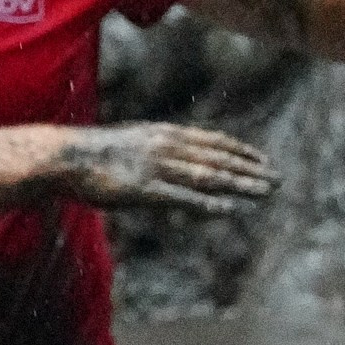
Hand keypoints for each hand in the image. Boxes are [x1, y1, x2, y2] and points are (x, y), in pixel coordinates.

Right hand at [52, 122, 277, 217]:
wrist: (65, 156)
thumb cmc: (96, 154)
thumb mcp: (135, 143)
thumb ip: (160, 149)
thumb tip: (179, 157)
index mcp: (165, 134)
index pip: (213, 141)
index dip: (241, 151)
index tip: (263, 159)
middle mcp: (167, 147)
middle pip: (218, 159)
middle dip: (250, 170)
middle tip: (278, 180)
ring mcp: (156, 168)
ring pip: (207, 176)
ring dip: (239, 184)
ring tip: (265, 192)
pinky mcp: (144, 190)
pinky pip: (181, 198)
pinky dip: (206, 204)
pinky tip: (228, 210)